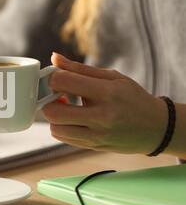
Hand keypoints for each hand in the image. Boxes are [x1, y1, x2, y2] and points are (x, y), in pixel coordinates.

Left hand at [42, 53, 166, 154]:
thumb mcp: (112, 77)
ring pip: (55, 128)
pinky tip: (71, 118)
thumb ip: (79, 69)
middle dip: (48, 100)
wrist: (156, 128)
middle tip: (56, 94)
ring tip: (65, 107)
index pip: (64, 82)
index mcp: (107, 93)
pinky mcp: (93, 146)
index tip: (56, 77)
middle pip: (53, 112)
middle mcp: (101, 117)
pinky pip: (63, 138)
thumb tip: (53, 58)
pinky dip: (61, 127)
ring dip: (53, 116)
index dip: (53, 78)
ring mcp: (97, 135)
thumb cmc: (132, 98)